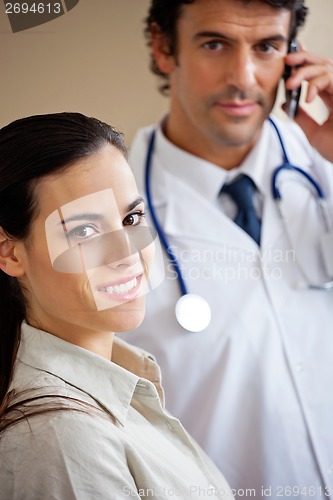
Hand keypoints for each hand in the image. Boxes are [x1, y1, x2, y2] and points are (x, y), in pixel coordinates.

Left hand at [283, 48, 332, 162]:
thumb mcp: (314, 133)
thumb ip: (302, 118)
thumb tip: (285, 104)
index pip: (318, 75)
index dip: (305, 64)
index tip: (289, 60)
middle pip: (324, 64)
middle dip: (304, 58)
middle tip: (287, 60)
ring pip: (327, 67)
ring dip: (306, 71)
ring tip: (290, 83)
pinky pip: (331, 78)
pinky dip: (317, 83)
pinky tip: (308, 97)